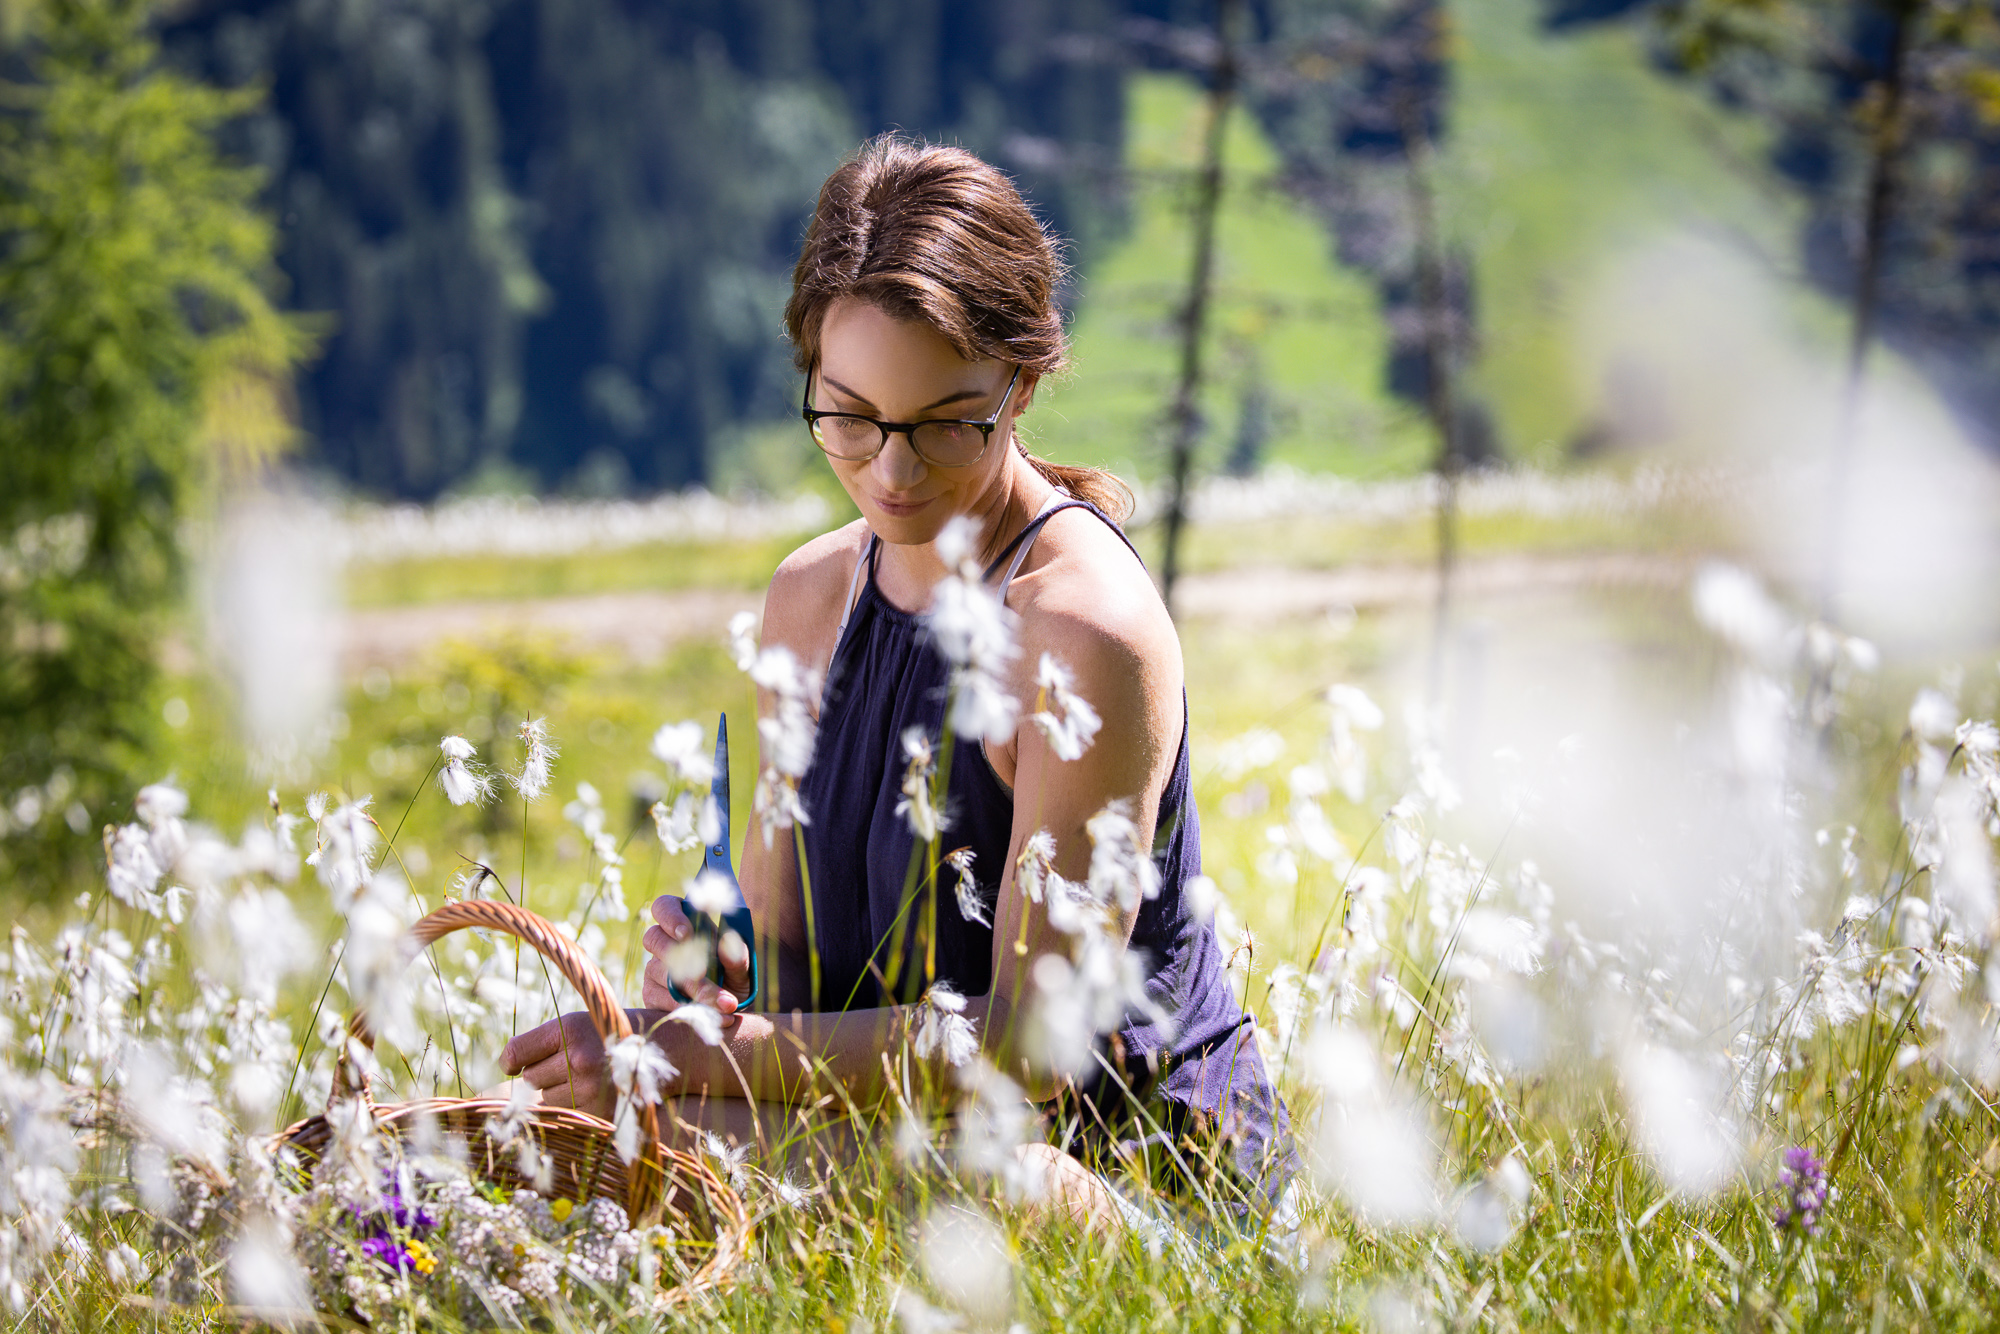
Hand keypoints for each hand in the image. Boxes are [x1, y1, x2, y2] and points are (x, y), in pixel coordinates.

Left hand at [501, 1012, 613, 1117]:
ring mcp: (590, 1087)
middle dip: (543, 1074)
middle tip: (570, 1065)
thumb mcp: (578, 1025)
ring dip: (558, 1092)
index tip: (512, 1065)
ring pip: (546, 1098)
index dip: (510, 1061)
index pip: (516, 1051)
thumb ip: (542, 1043)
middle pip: (530, 1078)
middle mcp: (578, 1057)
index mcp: (569, 1029)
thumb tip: (507, 1072)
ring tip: (586, 1078)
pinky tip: (594, 1092)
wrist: (663, 1051)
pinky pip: (565, 1113)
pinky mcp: (599, 1110)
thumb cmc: (609, 1035)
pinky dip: (574, 1106)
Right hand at [642, 894, 752, 1018]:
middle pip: (654, 938)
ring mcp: (653, 969)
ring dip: (690, 988)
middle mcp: (663, 943)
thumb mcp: (741, 966)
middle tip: (700, 971)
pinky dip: (682, 1007)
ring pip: (657, 971)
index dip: (671, 917)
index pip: (664, 907)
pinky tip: (705, 1014)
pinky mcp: (651, 993)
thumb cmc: (733, 975)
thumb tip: (726, 945)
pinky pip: (657, 997)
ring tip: (722, 1003)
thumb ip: (736, 955)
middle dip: (677, 955)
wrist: (728, 1007)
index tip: (687, 932)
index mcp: (684, 923)